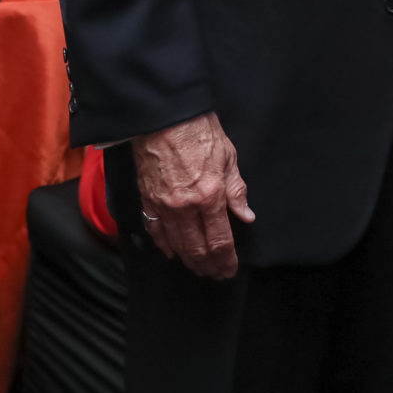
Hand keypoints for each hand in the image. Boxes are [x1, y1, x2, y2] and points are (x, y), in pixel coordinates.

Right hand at [130, 112, 255, 278]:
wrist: (164, 117)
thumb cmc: (199, 131)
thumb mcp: (228, 157)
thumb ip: (237, 190)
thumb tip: (245, 216)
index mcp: (210, 196)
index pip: (220, 240)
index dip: (226, 260)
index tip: (230, 269)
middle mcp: (185, 207)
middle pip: (197, 249)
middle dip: (208, 265)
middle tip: (216, 274)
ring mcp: (163, 206)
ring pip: (176, 244)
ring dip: (189, 260)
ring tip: (199, 268)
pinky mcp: (147, 200)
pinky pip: (155, 231)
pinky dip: (164, 245)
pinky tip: (171, 253)